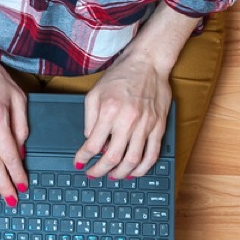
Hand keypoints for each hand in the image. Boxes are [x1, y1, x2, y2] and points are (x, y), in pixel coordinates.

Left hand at [74, 52, 171, 179]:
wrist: (148, 63)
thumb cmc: (120, 76)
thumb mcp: (95, 94)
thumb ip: (90, 119)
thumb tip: (89, 140)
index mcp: (109, 111)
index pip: (93, 144)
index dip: (84, 158)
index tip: (80, 163)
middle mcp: (128, 120)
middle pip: (113, 157)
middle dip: (100, 170)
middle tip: (94, 174)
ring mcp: (146, 125)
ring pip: (133, 160)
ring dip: (121, 173)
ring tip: (112, 176)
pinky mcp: (159, 126)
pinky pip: (153, 154)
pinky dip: (143, 168)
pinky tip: (134, 172)